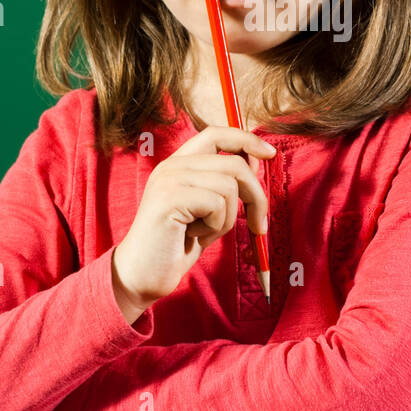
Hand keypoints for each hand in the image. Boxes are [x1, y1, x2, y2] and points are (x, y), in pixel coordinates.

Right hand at [113, 126, 273, 309]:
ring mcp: (169, 179)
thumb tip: (256, 163)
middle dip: (256, 196)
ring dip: (228, 219)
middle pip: (234, 163)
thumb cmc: (176, 246)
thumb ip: (226, 185)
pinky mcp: (170, 197)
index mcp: (179, 164)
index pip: (217, 134)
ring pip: (229, 186)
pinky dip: (215, 227)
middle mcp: (172, 166)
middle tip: (259, 226)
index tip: (269, 153)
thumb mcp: (208, 211)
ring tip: (205, 233)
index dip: (246, 139)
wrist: (141, 276)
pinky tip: (193, 237)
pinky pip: (217, 204)